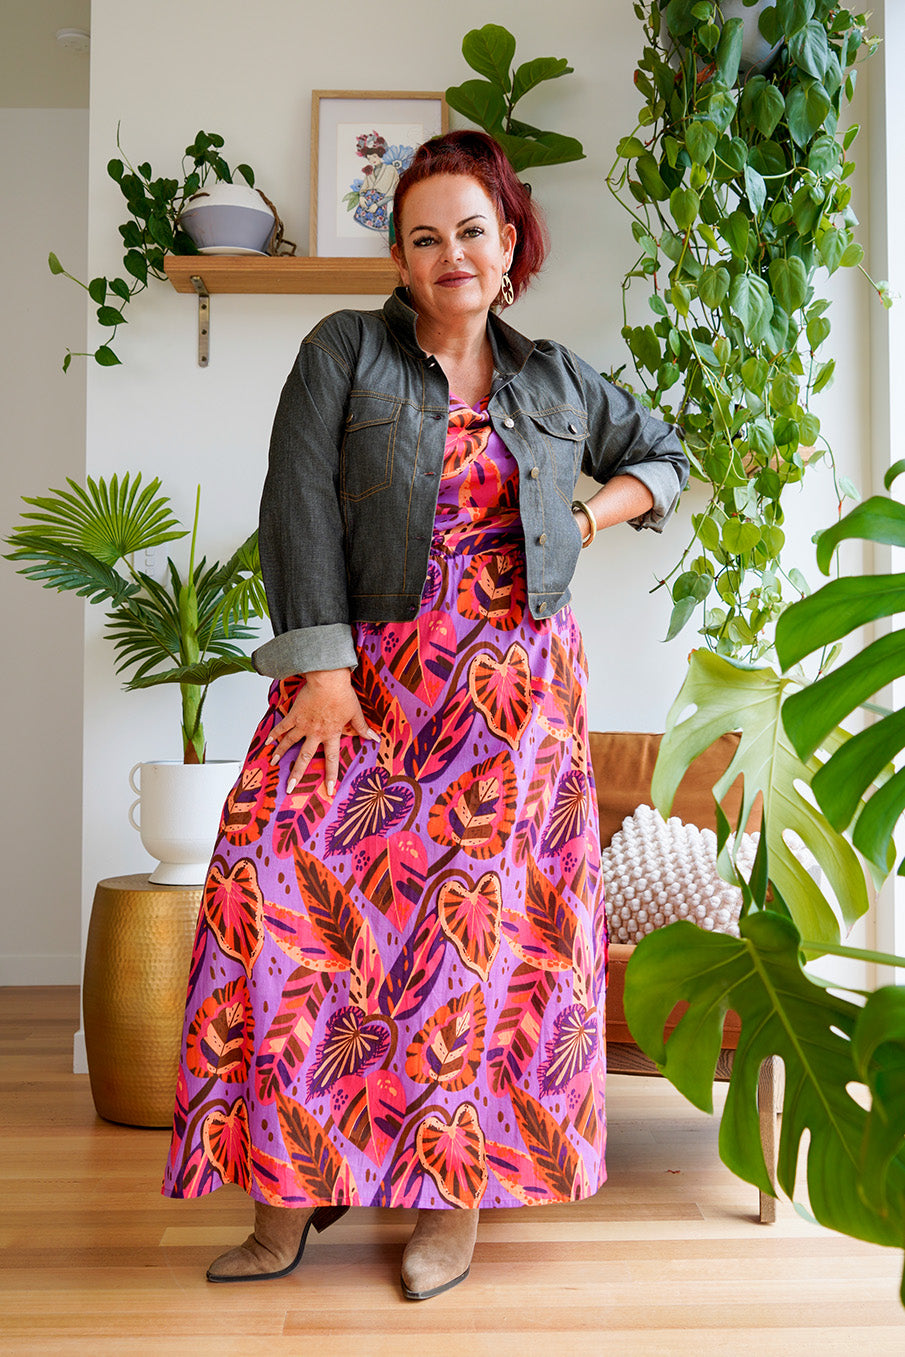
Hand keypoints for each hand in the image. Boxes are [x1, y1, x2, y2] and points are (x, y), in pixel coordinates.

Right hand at [266, 669, 377, 796]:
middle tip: (289, 787)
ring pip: (290, 743)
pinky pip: (282, 726)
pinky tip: (267, 741)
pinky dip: (274, 733)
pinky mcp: (294, 714)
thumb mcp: (355, 712)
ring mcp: (303, 724)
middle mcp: (316, 733)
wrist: (328, 680)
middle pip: (305, 757)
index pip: (331, 760)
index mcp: (331, 734)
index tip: (329, 790)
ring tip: (273, 763)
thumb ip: (362, 727)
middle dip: (297, 774)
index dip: (331, 776)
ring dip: (281, 754)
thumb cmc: (342, 694)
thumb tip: (375, 738)